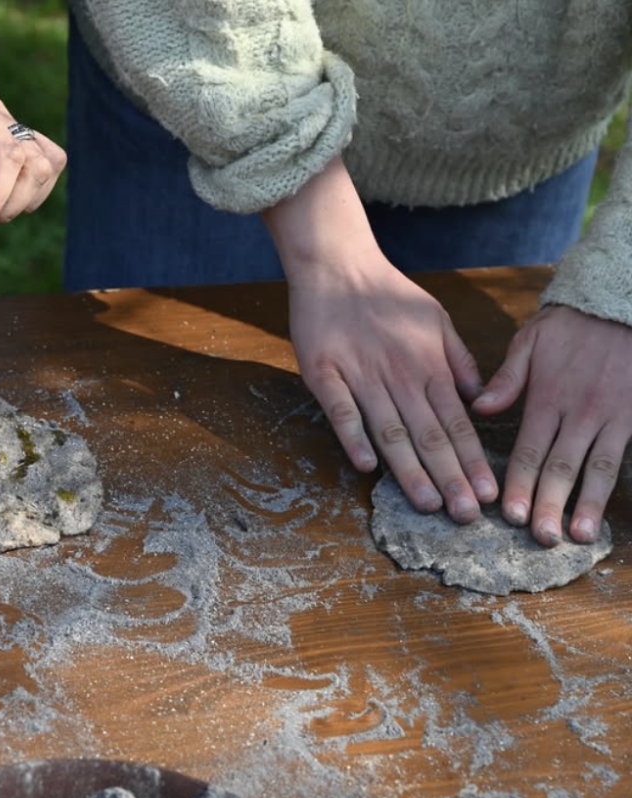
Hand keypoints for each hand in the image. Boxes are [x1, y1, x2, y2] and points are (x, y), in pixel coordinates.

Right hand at [287, 261, 496, 522]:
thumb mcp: (437, 319)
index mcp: (429, 365)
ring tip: (427, 503)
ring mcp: (361, 375)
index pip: (458, 422)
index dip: (473, 460)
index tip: (487, 494)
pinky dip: (354, 437)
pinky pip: (342, 410)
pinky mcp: (324, 373)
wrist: (338, 266)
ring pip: (390, 430)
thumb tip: (480, 400)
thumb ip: (459, 360)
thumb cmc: (388, 294)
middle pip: (430, 434)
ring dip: (410, 470)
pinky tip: (367, 466)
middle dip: (450, 477)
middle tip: (465, 516)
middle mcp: (400, 375)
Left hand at [473, 304, 631, 545]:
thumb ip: (506, 378)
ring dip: (589, 504)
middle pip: (561, 467)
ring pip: (600, 468)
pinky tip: (615, 509)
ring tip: (581, 536)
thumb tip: (478, 408)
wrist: (623, 304)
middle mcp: (580, 413)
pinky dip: (619, 481)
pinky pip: (627, 452)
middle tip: (540, 538)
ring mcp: (614, 416)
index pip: (529, 451)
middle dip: (549, 505)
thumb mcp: (531, 340)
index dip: (519, 484)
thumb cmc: (572, 324)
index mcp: (548, 398)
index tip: (510, 514)